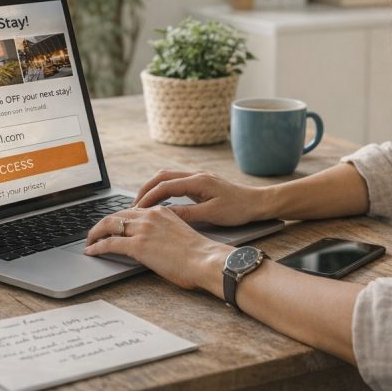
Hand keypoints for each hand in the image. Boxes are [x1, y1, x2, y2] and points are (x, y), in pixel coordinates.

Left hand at [84, 206, 229, 290]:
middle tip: (95, 233)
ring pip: (108, 225)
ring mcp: (142, 229)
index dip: (118, 219)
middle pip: (116, 215)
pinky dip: (96, 246)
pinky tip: (91, 251)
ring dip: (95, 233)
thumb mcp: (179, 232)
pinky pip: (109, 243)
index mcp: (161, 211)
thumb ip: (163, 231)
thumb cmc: (198, 254)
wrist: (205, 260)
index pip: (131, 211)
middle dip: (102, 224)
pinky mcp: (137, 245)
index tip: (111, 225)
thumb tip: (152, 241)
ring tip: (89, 241)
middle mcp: (149, 215)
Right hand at [133, 170, 271, 226]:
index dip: (148, 197)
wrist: (258, 202)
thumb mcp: (212, 215)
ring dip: (153, 188)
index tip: (136, 210)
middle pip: (162, 177)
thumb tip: (164, 215)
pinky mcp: (201, 183)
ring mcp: (199, 177)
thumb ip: (187, 213)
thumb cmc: (238, 209)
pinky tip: (160, 202)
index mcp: (198, 181)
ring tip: (142, 204)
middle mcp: (196, 175)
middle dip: (145, 189)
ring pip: (168, 177)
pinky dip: (164, 190)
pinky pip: (176, 182)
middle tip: (133, 206)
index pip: (165, 186)